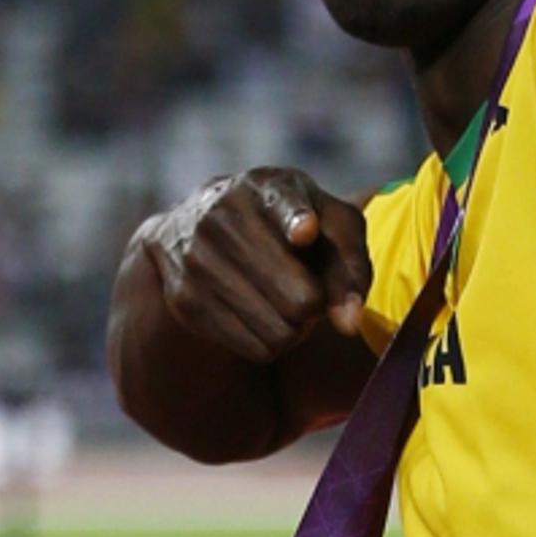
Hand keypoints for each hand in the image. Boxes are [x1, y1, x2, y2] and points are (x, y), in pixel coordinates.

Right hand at [138, 168, 372, 363]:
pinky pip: (256, 348)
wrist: (200, 223)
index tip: (305, 231)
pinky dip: (272, 342)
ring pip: (279, 331)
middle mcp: (224, 216)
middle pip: (300, 299)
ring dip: (296, 327)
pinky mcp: (183, 298)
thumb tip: (349, 324)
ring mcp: (196, 257)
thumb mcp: (332, 227)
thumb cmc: (293, 228)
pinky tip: (263, 314)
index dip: (297, 220)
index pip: (285, 206)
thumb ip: (352, 267)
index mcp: (269, 188)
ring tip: (286, 301)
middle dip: (316, 305)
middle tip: (310, 292)